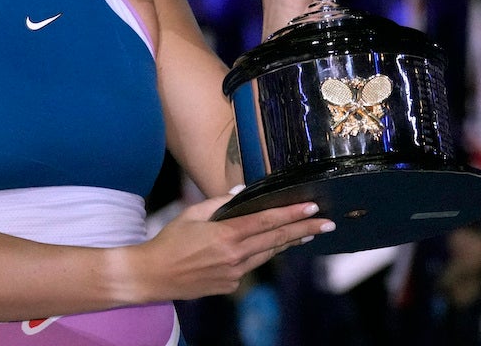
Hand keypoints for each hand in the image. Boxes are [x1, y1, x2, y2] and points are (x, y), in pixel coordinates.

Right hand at [133, 192, 333, 301]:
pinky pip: (253, 266)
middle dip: (304, 230)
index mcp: (226, 235)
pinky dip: (264, 254)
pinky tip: (273, 246)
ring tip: (308, 233)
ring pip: (269, 254)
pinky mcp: (230, 284)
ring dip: (289, 242)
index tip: (312, 209)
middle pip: (277, 239)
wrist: (153, 276)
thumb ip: (219, 203)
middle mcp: (235, 256)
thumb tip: (241, 195)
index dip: (292, 214)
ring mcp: (234, 274)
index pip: (267, 222)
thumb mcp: (192, 213)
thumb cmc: (169, 240)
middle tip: (327, 224)